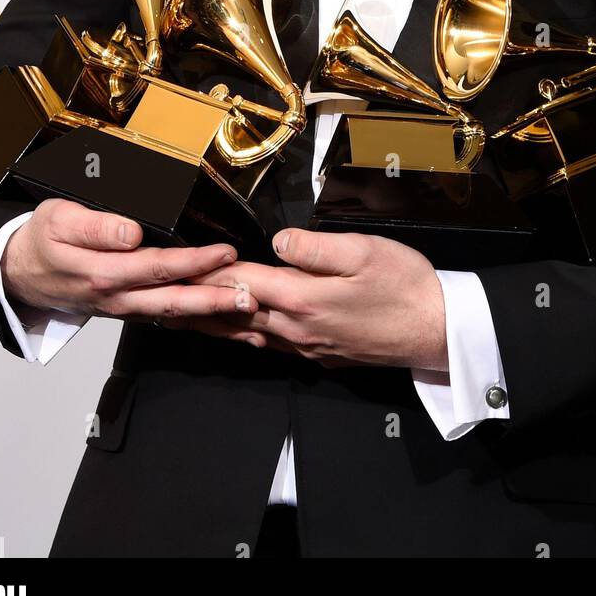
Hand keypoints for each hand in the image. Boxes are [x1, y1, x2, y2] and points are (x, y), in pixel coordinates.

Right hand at [0, 199, 257, 324]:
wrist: (18, 272)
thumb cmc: (42, 240)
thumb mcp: (58, 220)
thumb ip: (95, 226)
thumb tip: (130, 232)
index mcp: (102, 274)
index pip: (155, 268)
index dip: (192, 263)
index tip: (224, 253)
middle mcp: (117, 299)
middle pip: (172, 303)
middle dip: (214, 302)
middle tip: (251, 297)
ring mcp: (124, 310)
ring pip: (174, 318)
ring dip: (213, 322)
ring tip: (252, 322)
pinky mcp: (129, 311)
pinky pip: (168, 321)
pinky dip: (200, 326)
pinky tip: (226, 328)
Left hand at [165, 229, 448, 371]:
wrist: (437, 330)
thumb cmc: (406, 286)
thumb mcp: (365, 251)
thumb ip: (316, 247)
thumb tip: (278, 240)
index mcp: (303, 298)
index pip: (241, 281)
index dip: (207, 270)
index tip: (176, 264)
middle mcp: (297, 328)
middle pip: (234, 313)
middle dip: (195, 303)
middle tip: (159, 297)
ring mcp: (308, 345)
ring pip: (248, 334)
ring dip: (213, 325)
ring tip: (182, 318)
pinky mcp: (321, 354)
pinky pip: (271, 345)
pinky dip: (244, 337)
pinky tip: (238, 333)